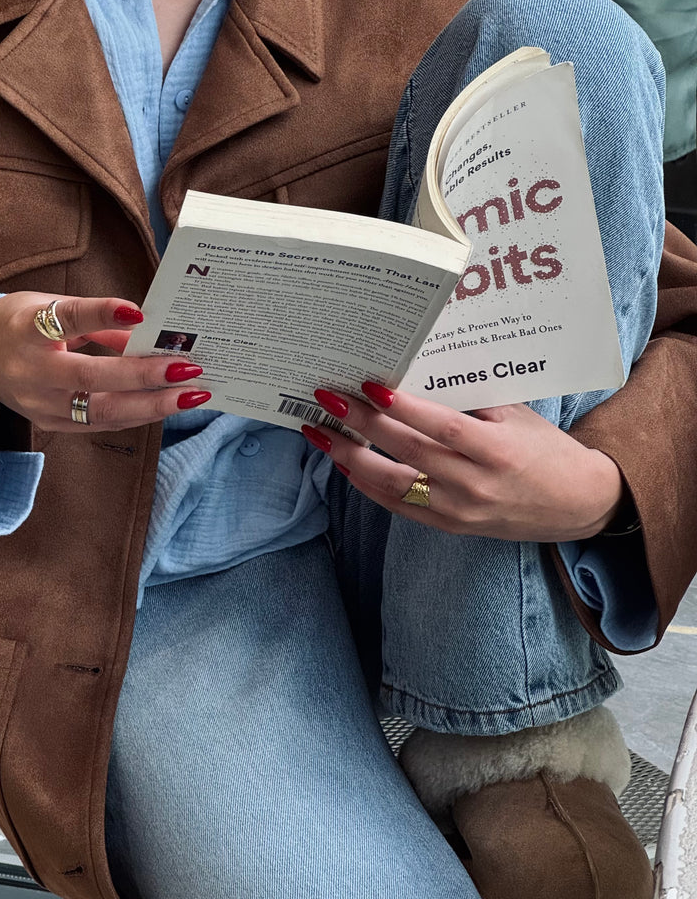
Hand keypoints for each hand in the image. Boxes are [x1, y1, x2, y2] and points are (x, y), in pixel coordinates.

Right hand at [0, 293, 210, 431]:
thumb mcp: (48, 306)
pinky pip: (99, 423)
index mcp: (26, 330)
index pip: (66, 319)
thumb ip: (94, 320)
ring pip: (101, 410)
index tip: (138, 312)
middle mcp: (32, 372)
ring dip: (150, 405)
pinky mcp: (50, 424)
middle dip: (144, 376)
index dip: (101, 315)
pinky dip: (135, 415)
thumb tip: (142, 332)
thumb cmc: (19, 325)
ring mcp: (40, 404)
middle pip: (91, 377)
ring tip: (190, 395)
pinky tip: (165, 406)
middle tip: (187, 369)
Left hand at [304, 382, 624, 541]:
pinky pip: (399, 506)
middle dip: (362, 424)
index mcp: (496, 450)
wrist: (577, 504)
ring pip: (393, 483)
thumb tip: (416, 371)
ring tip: (320, 433)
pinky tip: (343, 463)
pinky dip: (367, 485)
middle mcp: (475, 483)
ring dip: (350, 457)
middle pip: (408, 451)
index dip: (403, 407)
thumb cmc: (545, 449)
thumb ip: (471, 399)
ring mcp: (460, 509)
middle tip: (328, 398)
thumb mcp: (517, 416)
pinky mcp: (451, 526)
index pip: (441, 426)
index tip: (369, 385)